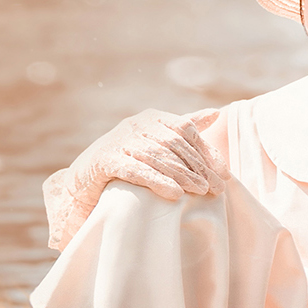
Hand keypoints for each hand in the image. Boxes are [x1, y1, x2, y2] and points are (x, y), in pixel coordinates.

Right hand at [44, 107, 226, 249]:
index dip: (207, 151)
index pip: (185, 129)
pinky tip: (175, 194)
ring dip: (183, 175)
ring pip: (158, 157)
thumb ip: (183, 127)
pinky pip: (136, 170)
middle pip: (174, 144)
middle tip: (217, 188)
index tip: (224, 173)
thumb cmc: (126, 160)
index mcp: (150, 118)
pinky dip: (157, 181)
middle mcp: (135, 125)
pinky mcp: (105, 160)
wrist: (84, 179)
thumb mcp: (156, 141)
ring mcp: (119, 141)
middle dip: (198, 167)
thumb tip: (216, 113)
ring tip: (201, 192)